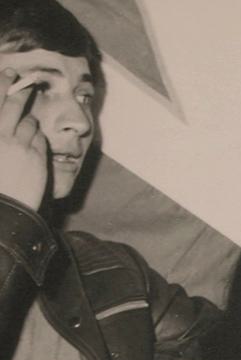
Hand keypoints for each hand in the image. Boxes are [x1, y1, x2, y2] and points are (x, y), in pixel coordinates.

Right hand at [0, 68, 47, 210]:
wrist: (4, 209)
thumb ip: (1, 133)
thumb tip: (9, 121)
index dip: (1, 83)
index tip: (8, 72)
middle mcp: (0, 135)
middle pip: (12, 103)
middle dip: (19, 88)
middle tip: (23, 77)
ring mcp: (19, 144)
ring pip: (28, 121)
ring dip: (27, 121)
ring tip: (23, 125)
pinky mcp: (36, 154)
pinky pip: (39, 137)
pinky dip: (35, 137)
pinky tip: (30, 146)